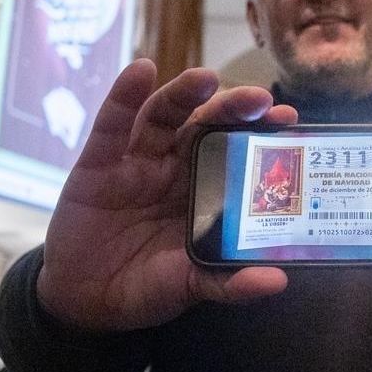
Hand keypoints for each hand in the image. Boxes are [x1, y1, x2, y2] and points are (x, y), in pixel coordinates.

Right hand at [36, 60, 297, 331]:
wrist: (83, 300)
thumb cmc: (144, 287)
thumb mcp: (189, 287)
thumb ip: (229, 284)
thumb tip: (277, 282)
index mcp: (205, 191)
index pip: (237, 152)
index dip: (260, 133)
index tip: (288, 118)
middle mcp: (176, 168)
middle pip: (206, 125)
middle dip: (232, 108)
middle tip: (258, 99)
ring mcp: (137, 161)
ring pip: (164, 116)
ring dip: (184, 93)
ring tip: (205, 78)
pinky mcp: (99, 161)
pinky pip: (111, 123)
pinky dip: (124, 95)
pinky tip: (141, 71)